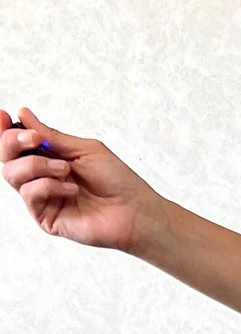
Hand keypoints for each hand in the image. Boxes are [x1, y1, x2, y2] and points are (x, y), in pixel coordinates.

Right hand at [1, 106, 163, 253]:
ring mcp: (42, 199)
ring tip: (66, 169)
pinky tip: (72, 189)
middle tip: (35, 139)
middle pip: (6, 158)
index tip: (4, 115)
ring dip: (37, 165)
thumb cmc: (117, 180)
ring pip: (12, 175)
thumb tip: (24, 115)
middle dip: (13, 143)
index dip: (4, 131)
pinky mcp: (46, 218)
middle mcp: (42, 178)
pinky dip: (49, 186)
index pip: (16, 145)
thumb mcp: (83, 149)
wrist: (134, 210)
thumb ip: (51, 136)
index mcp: (50, 159)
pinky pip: (30, 195)